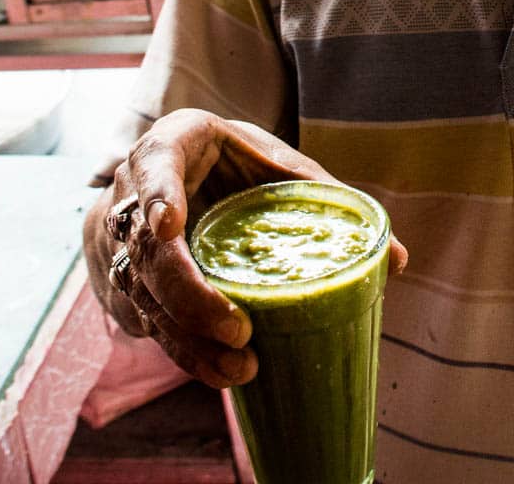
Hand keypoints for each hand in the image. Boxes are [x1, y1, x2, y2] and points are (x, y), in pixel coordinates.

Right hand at [86, 108, 408, 388]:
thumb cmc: (237, 167)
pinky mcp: (114, 280)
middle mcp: (131, 192)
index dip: (156, 193)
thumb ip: (332, 202)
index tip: (167, 224)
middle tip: (238, 331)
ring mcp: (113, 239)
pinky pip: (140, 320)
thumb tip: (400, 261)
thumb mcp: (280, 168)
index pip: (153, 162)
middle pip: (145, 249)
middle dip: (189, 296)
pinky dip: (178, 348)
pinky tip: (216, 370)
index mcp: (172, 144)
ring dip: (186, 338)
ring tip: (239, 369)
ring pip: (140, 295)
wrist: (183, 175)